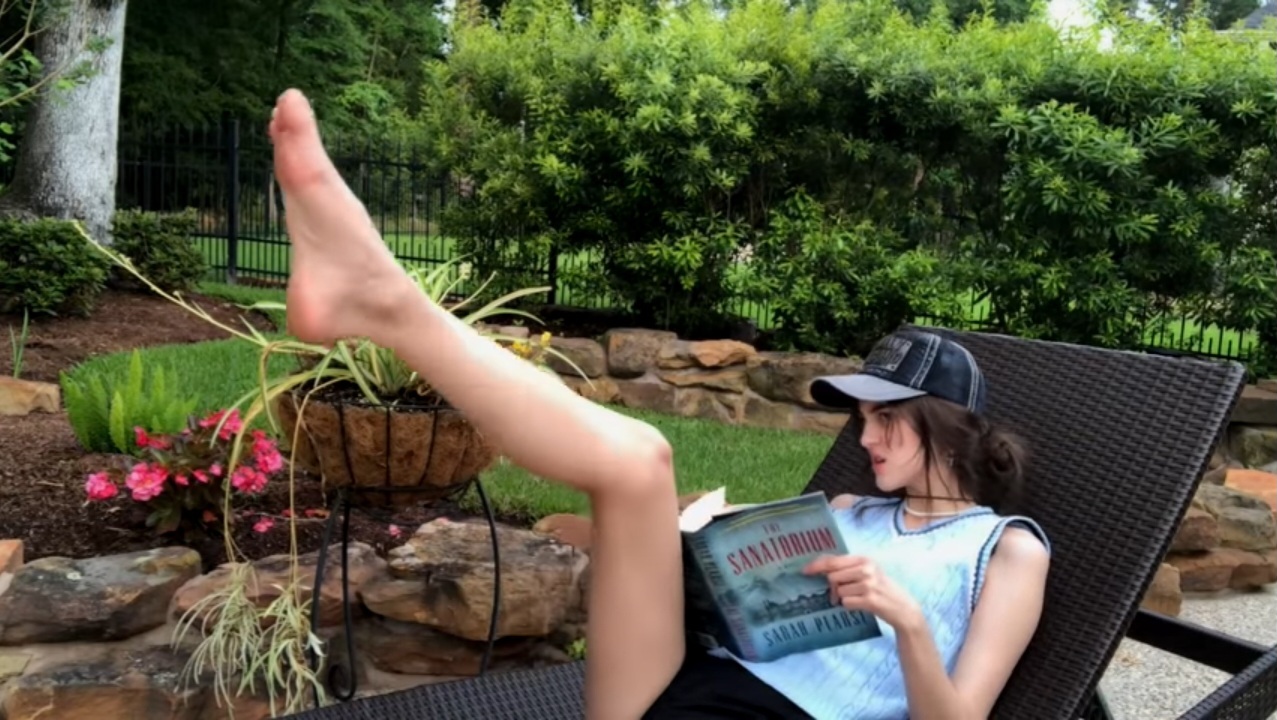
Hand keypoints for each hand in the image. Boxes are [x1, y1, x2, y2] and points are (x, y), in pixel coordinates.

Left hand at [804, 554, 923, 632]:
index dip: (816, 565)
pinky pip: (846, 603)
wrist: (903, 608)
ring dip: (842, 598)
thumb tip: (820, 567)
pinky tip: (861, 605)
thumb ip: (847, 568)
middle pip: (832, 577)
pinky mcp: (869, 600)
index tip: (805, 571)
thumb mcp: (867, 573)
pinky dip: (849, 606)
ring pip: (838, 591)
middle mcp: (866, 569)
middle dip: (832, 587)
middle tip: (838, 594)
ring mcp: (868, 584)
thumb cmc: (881, 589)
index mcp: (864, 559)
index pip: (833, 560)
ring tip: (856, 599)